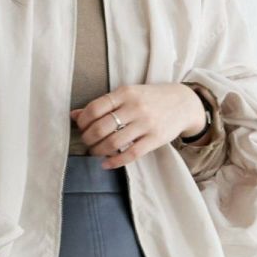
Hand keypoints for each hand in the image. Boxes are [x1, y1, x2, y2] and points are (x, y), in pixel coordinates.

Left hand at [70, 83, 208, 169]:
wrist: (183, 102)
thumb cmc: (150, 99)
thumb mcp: (128, 95)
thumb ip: (103, 104)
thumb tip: (74, 115)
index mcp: (125, 93)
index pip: (95, 108)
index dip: (83, 121)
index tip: (81, 128)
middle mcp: (135, 107)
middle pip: (101, 127)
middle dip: (88, 138)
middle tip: (87, 142)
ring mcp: (146, 124)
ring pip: (113, 143)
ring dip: (98, 151)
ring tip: (95, 152)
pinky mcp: (155, 139)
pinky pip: (130, 154)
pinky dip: (114, 162)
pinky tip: (106, 164)